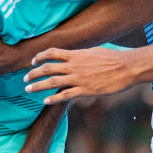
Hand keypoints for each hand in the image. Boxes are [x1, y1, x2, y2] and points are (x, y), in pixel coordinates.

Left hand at [25, 46, 144, 104]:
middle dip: (33, 73)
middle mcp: (74, 66)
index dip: (40, 56)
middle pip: (47, 68)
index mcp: (76, 55)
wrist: (127, 67)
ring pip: (52, 82)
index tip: (33, 61)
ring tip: (28, 90)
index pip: (52, 53)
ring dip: (37, 86)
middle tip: (25, 79)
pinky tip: (45, 101)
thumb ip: (82, 55)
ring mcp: (78, 78)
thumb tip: (75, 55)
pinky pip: (64, 95)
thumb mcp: (95, 51)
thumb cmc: (114, 58)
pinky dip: (53, 98)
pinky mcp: (85, 90)